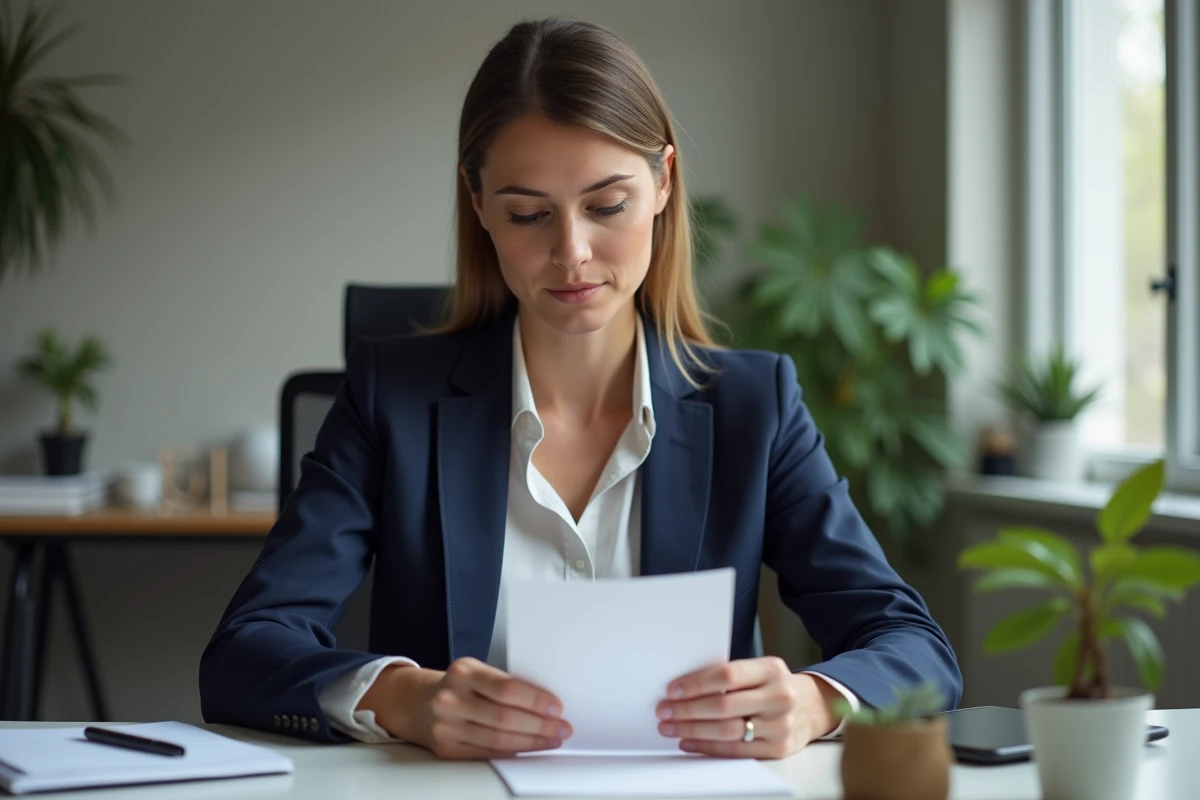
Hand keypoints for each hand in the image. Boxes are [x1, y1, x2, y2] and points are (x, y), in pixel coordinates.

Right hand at [360, 658, 571, 759]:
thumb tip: (546, 703)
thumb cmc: (455, 686)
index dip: (536, 700)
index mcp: (463, 672)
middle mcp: (451, 699)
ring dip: (531, 741)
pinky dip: (512, 752)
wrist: (415, 703)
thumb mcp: (475, 672)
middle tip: (561, 727)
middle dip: (540, 725)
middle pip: (505, 717)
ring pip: (498, 739)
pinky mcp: (446, 749)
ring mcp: (446, 726)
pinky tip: (527, 748)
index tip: (557, 707)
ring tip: (551, 739)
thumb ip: (504, 684)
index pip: (507, 688)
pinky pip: (486, 753)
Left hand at [655, 657, 841, 758]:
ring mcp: (781, 725)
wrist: (813, 707)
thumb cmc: (775, 685)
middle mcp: (779, 696)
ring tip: (671, 727)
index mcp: (771, 669)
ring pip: (728, 731)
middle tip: (664, 710)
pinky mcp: (778, 748)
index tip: (672, 690)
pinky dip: (708, 748)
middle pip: (724, 705)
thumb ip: (731, 675)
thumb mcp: (760, 670)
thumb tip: (683, 686)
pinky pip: (736, 751)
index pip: (727, 675)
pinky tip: (689, 742)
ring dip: (693, 730)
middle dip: (688, 709)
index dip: (696, 683)